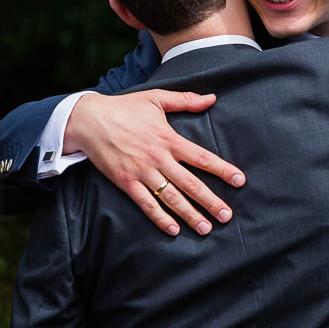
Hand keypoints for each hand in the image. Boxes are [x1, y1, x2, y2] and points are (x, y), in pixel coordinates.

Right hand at [66, 91, 244, 235]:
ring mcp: (141, 171)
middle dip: (210, 201)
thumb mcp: (155, 98)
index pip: (201, 157)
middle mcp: (157, 157)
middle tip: (227, 216)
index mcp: (168, 138)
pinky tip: (173, 229)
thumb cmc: (124, 107)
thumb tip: (212, 98)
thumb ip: (185, 100)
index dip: (222, 169)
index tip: (239, 181)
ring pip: (170, 197)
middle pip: (190, 183)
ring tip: (206, 228)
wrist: (89, 119)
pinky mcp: (125, 181)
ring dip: (189, 214)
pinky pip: (146, 203)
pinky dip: (159, 218)